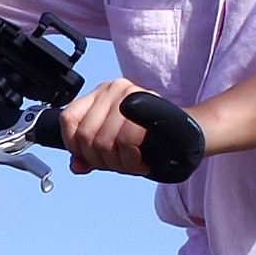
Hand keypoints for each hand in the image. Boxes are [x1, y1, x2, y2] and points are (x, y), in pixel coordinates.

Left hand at [56, 76, 184, 177]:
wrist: (187, 133)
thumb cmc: (149, 140)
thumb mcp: (114, 147)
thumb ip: (91, 155)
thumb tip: (76, 165)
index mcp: (97, 96)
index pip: (68, 119)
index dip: (75, 146)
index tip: (93, 159)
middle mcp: (111, 89)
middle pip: (87, 136)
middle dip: (102, 161)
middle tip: (122, 165)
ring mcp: (129, 93)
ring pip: (104, 141)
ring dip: (119, 164)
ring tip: (134, 164)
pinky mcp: (147, 103)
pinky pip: (126, 140)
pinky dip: (132, 161)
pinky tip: (141, 163)